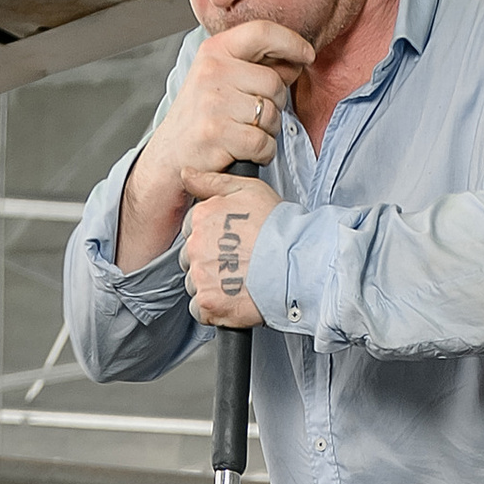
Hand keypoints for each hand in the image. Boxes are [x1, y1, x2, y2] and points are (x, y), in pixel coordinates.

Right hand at [117, 20, 306, 263]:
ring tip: (248, 133)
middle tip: (256, 116)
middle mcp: (212, 72)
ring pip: (271, 114)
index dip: (291, 41)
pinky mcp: (216, 134)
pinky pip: (263, 142)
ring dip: (269, 131)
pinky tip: (247, 151)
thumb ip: (256, 66)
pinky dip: (263, 152)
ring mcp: (212, 103)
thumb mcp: (222, 79)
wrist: (170, 155)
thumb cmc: (203, 116)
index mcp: (214, 51)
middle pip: (274, 82)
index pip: (262, 32)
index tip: (307, 55)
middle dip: (276, 104)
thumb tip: (298, 60)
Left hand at [182, 181, 277, 327]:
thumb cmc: (278, 226)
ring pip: (195, 284)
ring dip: (212, 285)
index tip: (231, 243)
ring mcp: (200, 277)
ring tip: (240, 280)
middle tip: (238, 262)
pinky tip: (234, 297)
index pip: (191, 231)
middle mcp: (195, 247)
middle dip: (209, 261)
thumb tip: (185, 173)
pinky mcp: (208, 304)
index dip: (211, 238)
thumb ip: (211, 181)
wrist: (297, 262)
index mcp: (201, 218)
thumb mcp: (246, 189)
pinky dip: (214, 308)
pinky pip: (200, 310)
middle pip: (190, 258)